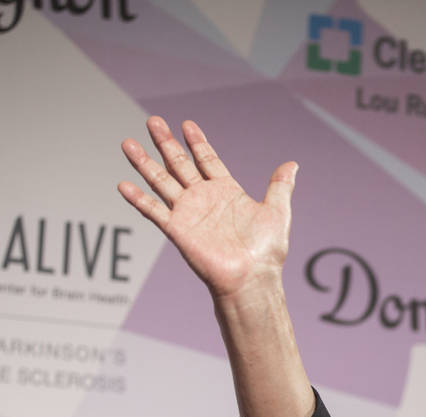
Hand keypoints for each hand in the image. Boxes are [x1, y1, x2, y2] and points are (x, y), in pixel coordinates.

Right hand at [118, 117, 297, 299]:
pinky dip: (138, 199)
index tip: (186, 124)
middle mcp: (204, 199)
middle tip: (153, 120)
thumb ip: (280, 186)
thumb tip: (292, 164)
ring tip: (128, 142)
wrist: (253, 277)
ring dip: (144, 163)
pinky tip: (123, 184)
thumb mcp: (277, 211)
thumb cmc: (267, 251)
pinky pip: (154, 211)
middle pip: (180, 164)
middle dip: (166, 143)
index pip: (207, 160)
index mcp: (226, 192)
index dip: (197, 142)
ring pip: (161, 181)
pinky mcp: (178, 230)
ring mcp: (189, 213)